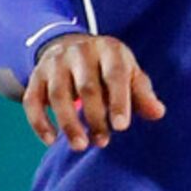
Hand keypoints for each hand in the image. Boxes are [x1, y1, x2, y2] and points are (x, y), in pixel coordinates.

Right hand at [24, 32, 165, 150]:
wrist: (72, 45)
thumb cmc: (108, 67)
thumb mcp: (129, 73)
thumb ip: (142, 93)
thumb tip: (158, 113)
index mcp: (109, 49)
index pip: (115, 74)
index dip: (119, 101)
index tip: (121, 127)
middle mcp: (80, 52)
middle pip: (86, 87)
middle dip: (94, 117)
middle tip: (102, 141)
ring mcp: (55, 63)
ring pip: (58, 94)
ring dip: (68, 123)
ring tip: (79, 145)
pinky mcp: (36, 76)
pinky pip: (32, 100)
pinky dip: (39, 122)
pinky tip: (50, 141)